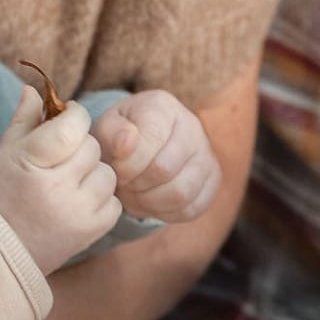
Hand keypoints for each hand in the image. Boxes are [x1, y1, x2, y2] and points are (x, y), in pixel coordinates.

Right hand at [0, 86, 120, 272]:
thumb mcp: (2, 154)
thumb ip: (23, 121)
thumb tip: (34, 89)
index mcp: (32, 162)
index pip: (74, 125)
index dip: (74, 115)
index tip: (65, 117)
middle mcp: (58, 188)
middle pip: (92, 148)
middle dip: (79, 147)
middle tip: (60, 158)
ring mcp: (77, 212)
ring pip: (107, 174)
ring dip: (92, 173)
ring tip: (68, 182)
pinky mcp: (89, 233)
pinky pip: (114, 203)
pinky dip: (101, 199)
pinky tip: (78, 201)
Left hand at [93, 89, 221, 222]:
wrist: (140, 147)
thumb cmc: (120, 137)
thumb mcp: (106, 130)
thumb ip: (112, 133)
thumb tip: (127, 142)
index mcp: (163, 107)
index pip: (151, 140)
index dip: (127, 164)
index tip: (116, 169)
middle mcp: (191, 126)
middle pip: (165, 169)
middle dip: (137, 184)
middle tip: (124, 184)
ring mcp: (206, 153)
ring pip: (181, 193)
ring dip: (150, 202)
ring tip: (135, 194)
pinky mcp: (213, 179)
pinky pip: (192, 208)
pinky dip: (166, 213)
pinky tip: (152, 202)